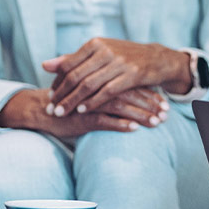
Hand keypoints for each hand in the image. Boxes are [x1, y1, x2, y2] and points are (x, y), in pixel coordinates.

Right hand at [0, 87, 168, 138]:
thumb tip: (138, 95)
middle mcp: (98, 88)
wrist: (43, 109)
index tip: (165, 103)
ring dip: (140, 114)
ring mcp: (90, 103)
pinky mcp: (82, 117)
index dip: (149, 94)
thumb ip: (113, 91)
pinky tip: (134, 128)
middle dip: (150, 105)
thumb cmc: (71, 101)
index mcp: (102, 79)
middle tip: (166, 114)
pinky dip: (119, 124)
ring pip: (120, 106)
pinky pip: (104, 120)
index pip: (131, 84)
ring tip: (156, 123)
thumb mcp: (93, 93)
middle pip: (130, 94)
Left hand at [41, 38, 191, 113]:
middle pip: (76, 76)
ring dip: (73, 101)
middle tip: (51, 108)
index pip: (68, 64)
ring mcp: (119, 62)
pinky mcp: (131, 75)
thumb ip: (73, 60)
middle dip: (61, 94)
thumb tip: (45, 65)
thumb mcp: (99, 53)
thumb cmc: (124, 57)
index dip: (57, 81)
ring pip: (89, 85)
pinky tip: (83, 111)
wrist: (156, 58)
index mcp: (95, 44)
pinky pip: (107, 92)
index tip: (50, 96)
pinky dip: (93, 102)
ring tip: (62, 113)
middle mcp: (105, 50)